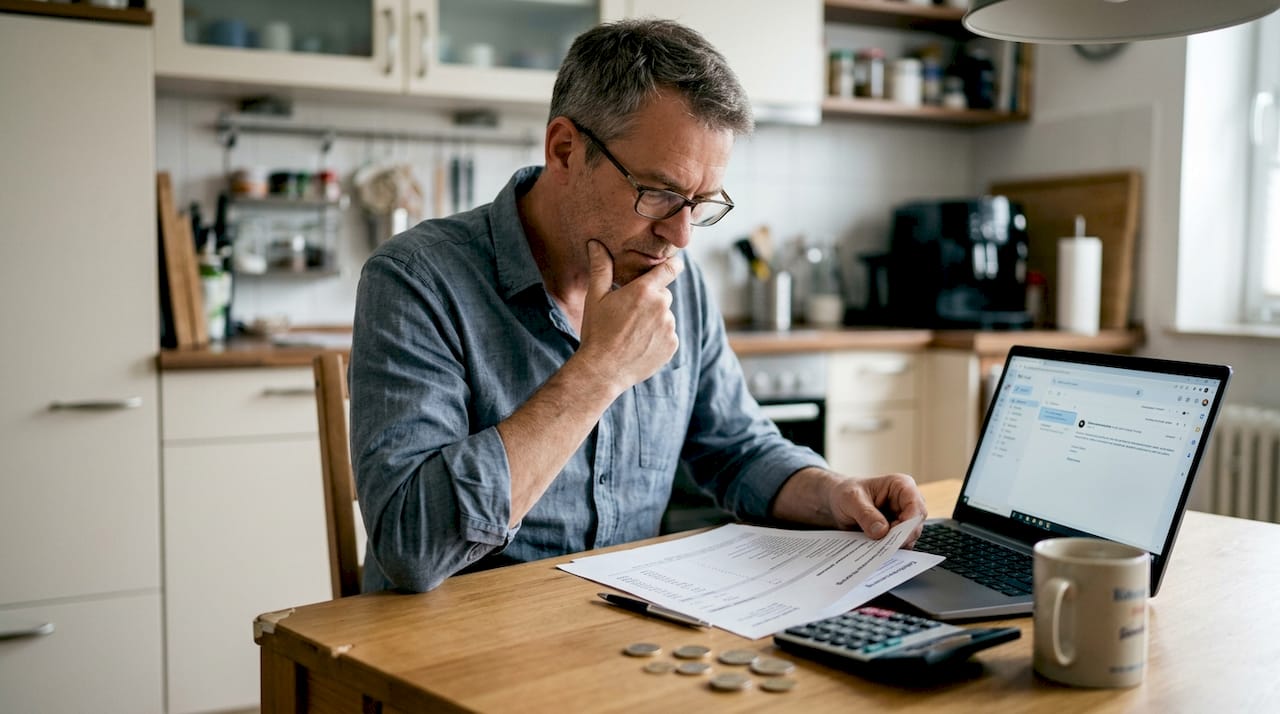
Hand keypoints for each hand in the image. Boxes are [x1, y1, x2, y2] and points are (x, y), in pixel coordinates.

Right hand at [575, 240, 682, 393]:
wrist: (603, 370)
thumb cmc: (597, 332)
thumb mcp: (595, 298)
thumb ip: (600, 268)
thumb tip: (596, 244)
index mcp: (644, 291)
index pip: (670, 269)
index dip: (673, 265)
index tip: (676, 264)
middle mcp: (661, 307)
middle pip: (663, 295)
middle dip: (650, 300)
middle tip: (629, 314)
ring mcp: (669, 328)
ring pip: (665, 316)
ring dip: (654, 320)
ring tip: (631, 333)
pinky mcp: (672, 346)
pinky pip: (668, 335)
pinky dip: (658, 338)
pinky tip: (639, 345)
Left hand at [827, 473, 926, 547]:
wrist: (837, 501)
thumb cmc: (846, 493)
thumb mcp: (851, 499)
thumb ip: (866, 514)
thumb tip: (881, 531)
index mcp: (901, 486)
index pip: (916, 506)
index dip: (909, 523)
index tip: (895, 537)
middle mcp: (906, 502)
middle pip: (915, 525)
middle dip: (900, 537)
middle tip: (882, 546)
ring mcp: (902, 518)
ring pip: (908, 537)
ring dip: (892, 545)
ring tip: (874, 547)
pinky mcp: (896, 532)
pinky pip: (898, 544)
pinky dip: (888, 549)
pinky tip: (875, 550)